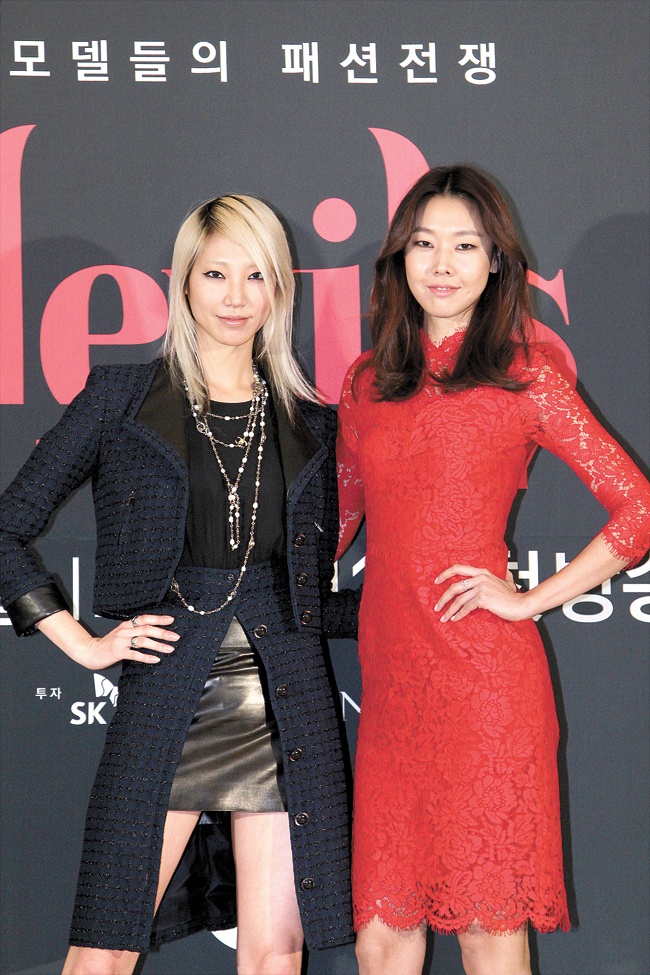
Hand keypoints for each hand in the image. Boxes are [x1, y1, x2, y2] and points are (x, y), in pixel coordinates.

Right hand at [37, 612, 179, 669]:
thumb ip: (135, 631)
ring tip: (169, 649)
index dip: (159, 618)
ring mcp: (121, 641)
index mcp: (127, 625)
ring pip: (143, 641)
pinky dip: (146, 657)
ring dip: (158, 645)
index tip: (172, 620)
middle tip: (175, 637)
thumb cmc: (109, 644)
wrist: (91, 651)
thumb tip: (154, 631)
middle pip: (147, 629)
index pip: (145, 618)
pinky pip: (135, 654)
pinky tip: (155, 659)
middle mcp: (125, 630)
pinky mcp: (117, 652)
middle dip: (163, 632)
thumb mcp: (122, 634)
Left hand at [434, 564, 529, 622]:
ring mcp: (482, 588)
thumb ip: (497, 578)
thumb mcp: (505, 581)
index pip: (459, 568)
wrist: (521, 604)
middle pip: (455, 587)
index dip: (445, 574)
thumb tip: (501, 573)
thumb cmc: (512, 596)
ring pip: (459, 599)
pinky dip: (459, 614)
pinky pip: (467, 607)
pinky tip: (455, 619)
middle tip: (437, 607)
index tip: (436, 581)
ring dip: (449, 610)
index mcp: (482, 572)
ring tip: (443, 618)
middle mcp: (480, 578)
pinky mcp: (483, 598)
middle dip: (443, 598)